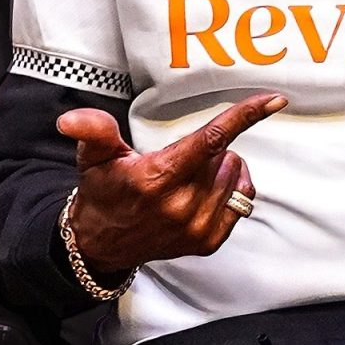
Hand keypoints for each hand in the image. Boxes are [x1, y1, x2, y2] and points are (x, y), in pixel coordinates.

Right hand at [56, 92, 286, 275]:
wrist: (101, 243)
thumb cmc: (104, 192)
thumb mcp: (94, 156)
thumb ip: (93, 131)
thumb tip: (71, 119)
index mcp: (157, 178)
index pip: (211, 140)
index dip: (244, 116)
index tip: (274, 100)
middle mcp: (181, 206)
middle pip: (224, 155)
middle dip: (208, 148)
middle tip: (176, 160)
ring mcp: (198, 227)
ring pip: (234, 175)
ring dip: (218, 168)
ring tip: (186, 177)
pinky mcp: (208, 241)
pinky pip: (241, 200)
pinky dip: (230, 188)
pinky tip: (204, 190)